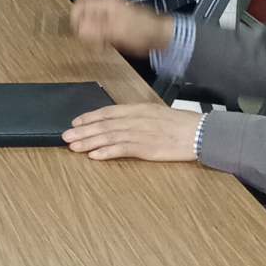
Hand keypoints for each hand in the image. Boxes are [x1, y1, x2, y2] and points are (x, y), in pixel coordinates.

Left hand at [62, 104, 202, 161]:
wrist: (200, 132)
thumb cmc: (181, 125)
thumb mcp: (156, 114)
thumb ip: (138, 117)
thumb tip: (120, 123)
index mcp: (138, 109)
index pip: (108, 112)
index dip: (90, 117)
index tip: (76, 122)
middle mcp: (135, 119)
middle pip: (103, 125)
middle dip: (83, 131)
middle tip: (65, 136)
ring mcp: (140, 133)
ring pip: (108, 137)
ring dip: (89, 142)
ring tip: (74, 147)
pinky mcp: (146, 148)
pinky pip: (122, 149)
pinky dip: (106, 152)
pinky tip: (94, 156)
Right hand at [69, 0, 177, 59]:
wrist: (159, 36)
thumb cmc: (142, 30)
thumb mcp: (117, 31)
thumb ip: (96, 29)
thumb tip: (78, 30)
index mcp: (106, 2)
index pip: (80, 3)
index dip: (75, 17)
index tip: (76, 31)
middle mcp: (106, 6)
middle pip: (83, 13)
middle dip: (83, 28)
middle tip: (89, 39)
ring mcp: (110, 15)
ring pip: (89, 22)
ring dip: (90, 34)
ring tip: (99, 44)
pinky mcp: (113, 25)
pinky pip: (98, 29)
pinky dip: (98, 38)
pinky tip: (105, 45)